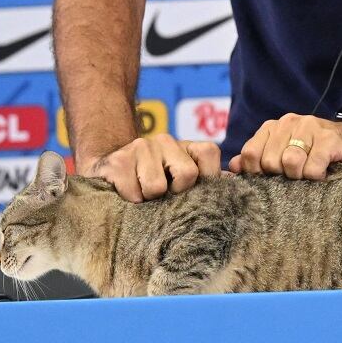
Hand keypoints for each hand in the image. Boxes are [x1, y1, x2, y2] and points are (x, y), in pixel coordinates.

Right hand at [84, 134, 220, 202]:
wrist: (107, 170)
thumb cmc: (152, 181)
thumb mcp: (181, 178)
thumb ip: (206, 181)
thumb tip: (233, 184)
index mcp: (186, 146)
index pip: (209, 152)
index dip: (204, 177)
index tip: (190, 190)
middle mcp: (165, 141)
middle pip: (187, 174)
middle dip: (175, 194)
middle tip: (164, 195)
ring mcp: (140, 147)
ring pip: (157, 188)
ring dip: (150, 200)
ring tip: (144, 194)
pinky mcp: (117, 161)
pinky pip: (134, 194)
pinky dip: (131, 201)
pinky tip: (127, 193)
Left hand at [231, 113, 341, 179]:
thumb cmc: (321, 151)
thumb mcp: (288, 152)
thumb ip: (259, 157)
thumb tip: (234, 167)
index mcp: (275, 126)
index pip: (250, 154)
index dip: (258, 174)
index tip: (276, 178)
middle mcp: (290, 122)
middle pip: (269, 163)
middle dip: (282, 177)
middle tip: (299, 176)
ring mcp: (310, 128)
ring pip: (289, 164)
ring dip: (301, 177)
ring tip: (311, 173)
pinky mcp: (329, 139)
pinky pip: (311, 169)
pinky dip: (318, 178)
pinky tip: (326, 173)